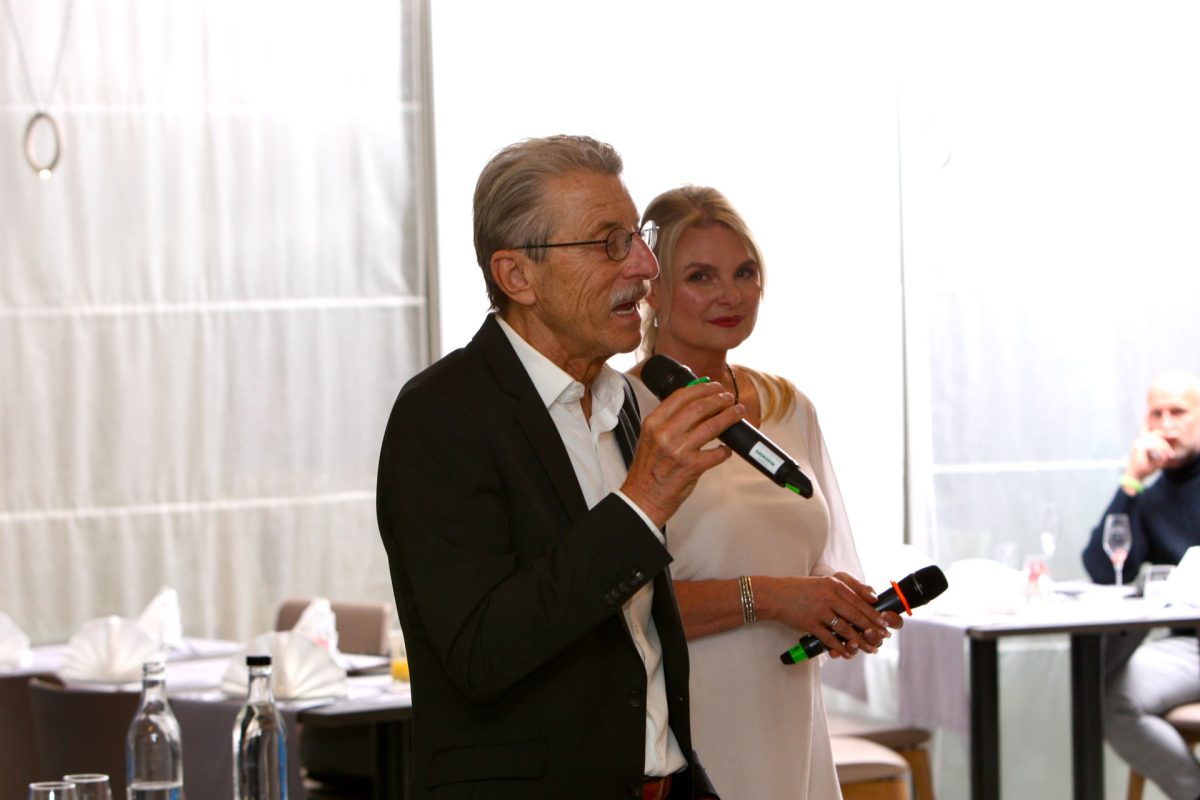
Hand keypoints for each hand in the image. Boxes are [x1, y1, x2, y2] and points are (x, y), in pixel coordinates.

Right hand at [621, 381, 741, 526]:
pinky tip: (726, 449)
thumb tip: (697, 404)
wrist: (643, 497)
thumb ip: (669, 421)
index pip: (681, 396)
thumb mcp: (651, 438)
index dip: (702, 389)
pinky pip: (717, 453)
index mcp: (654, 423)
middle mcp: (665, 434)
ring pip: (712, 426)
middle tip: (728, 398)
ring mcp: (679, 450)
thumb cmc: (648, 470)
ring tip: (737, 413)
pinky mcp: (692, 467)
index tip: (713, 387)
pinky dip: (725, 450)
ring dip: (729, 417)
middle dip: (719, 399)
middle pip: (699, 407)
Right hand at [758, 573, 890, 658]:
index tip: (884, 623)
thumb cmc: (800, 589)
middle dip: (871, 629)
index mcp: (834, 585)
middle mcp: (828, 596)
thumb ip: (844, 589)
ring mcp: (819, 610)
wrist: (775, 595)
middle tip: (882, 637)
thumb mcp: (823, 583)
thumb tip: (869, 598)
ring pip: (845, 629)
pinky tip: (847, 653)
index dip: (874, 614)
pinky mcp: (809, 623)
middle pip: (856, 615)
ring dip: (858, 641)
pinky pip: (829, 638)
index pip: (859, 601)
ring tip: (868, 648)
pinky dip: (839, 647)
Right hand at [1127, 430, 1173, 481]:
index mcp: (1142, 442)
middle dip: (1167, 441)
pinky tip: (1165, 458)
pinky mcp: (1139, 447)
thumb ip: (1162, 452)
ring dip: (1165, 448)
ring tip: (1171, 456)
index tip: (1176, 438)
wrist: (1135, 477)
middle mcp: (1139, 441)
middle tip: (1174, 450)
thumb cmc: (1145, 469)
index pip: (1155, 434)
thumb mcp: (1156, 459)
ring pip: (1156, 441)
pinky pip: (1154, 446)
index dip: (1166, 435)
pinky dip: (1161, 452)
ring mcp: (1138, 443)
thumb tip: (1172, 449)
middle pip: (1157, 435)